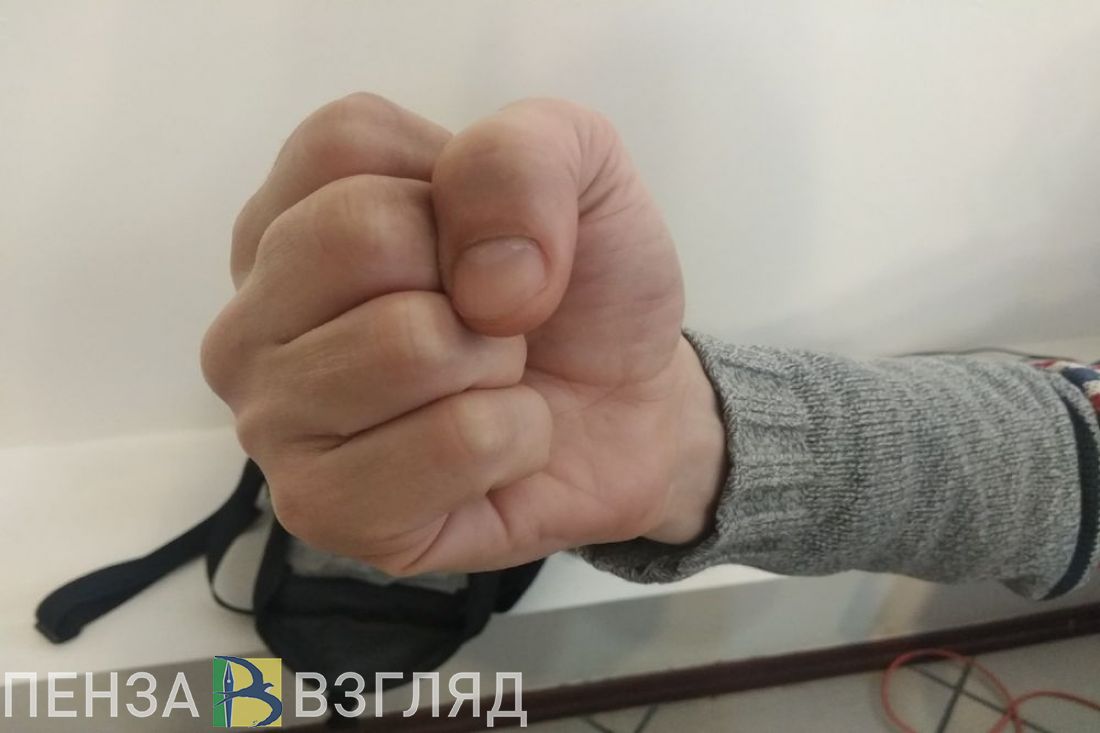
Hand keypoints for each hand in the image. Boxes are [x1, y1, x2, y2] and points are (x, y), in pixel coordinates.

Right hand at [201, 94, 725, 574]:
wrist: (630, 409)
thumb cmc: (579, 289)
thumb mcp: (580, 168)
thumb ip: (525, 154)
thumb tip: (481, 277)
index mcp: (288, 214)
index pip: (344, 144)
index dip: (459, 190)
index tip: (482, 240)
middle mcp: (253, 316)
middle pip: (361, 237)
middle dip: (478, 279)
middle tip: (493, 322)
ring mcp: (272, 420)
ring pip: (409, 344)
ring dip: (498, 364)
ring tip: (490, 383)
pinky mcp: (322, 508)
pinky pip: (455, 442)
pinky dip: (516, 438)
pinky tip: (495, 451)